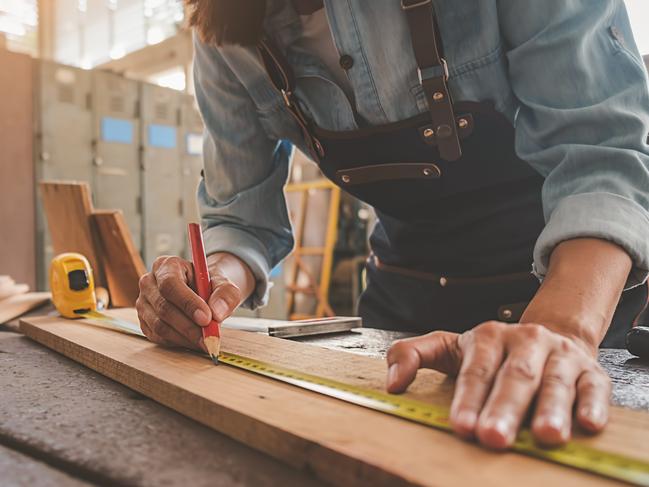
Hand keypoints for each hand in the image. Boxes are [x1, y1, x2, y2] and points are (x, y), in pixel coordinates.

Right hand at [136, 255, 244, 350]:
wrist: (203, 292)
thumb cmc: (211, 286)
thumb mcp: (225, 284)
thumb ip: (226, 294)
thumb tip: (217, 312)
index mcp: (167, 265)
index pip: (170, 284)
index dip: (188, 303)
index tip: (206, 318)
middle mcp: (149, 282)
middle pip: (164, 308)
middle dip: (189, 326)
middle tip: (210, 337)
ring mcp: (143, 303)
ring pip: (160, 326)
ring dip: (185, 337)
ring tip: (206, 340)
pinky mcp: (144, 322)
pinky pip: (158, 337)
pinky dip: (179, 342)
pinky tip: (194, 340)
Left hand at [386, 321, 609, 448]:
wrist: (547, 338)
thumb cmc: (491, 353)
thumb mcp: (448, 347)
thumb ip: (414, 355)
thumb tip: (391, 383)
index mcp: (488, 336)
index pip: (476, 369)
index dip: (469, 397)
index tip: (460, 424)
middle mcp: (526, 341)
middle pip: (515, 377)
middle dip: (504, 408)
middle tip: (493, 437)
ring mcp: (560, 355)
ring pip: (555, 382)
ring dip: (551, 409)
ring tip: (546, 436)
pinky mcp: (590, 371)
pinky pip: (594, 387)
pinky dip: (592, 404)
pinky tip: (588, 423)